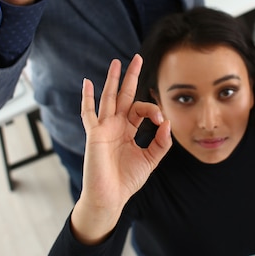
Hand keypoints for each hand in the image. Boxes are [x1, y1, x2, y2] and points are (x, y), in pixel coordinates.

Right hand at [71, 54, 171, 244]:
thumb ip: (160, 142)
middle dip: (131, 76)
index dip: (153, 110)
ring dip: (112, 80)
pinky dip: (87, 98)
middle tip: (138, 58)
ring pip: (108, 98)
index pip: (141, 109)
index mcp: (127, 130)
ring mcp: (103, 128)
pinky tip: (88, 83)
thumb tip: (167, 122)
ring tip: (116, 62)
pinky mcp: (95, 135)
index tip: (161, 121)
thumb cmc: (126, 181)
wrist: (110, 198)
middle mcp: (115, 125)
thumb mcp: (150, 159)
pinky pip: (88, 113)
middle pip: (124, 95)